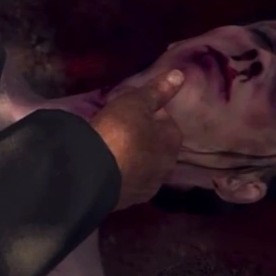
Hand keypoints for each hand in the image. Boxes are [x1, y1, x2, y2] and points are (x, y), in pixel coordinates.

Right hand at [91, 70, 184, 209]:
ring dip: (132, 156)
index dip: (147, 112)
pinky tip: (105, 166)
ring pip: (143, 165)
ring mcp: (149, 186)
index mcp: (172, 141)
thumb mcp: (135, 102)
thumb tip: (181, 75)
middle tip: (117, 126)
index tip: (128, 109)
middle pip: (155, 145)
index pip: (165, 120)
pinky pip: (127, 180)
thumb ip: (157, 90)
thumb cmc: (119, 130)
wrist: (94, 172)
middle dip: (141, 136)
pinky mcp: (129, 200)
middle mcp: (167, 166)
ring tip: (109, 147)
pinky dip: (120, 172)